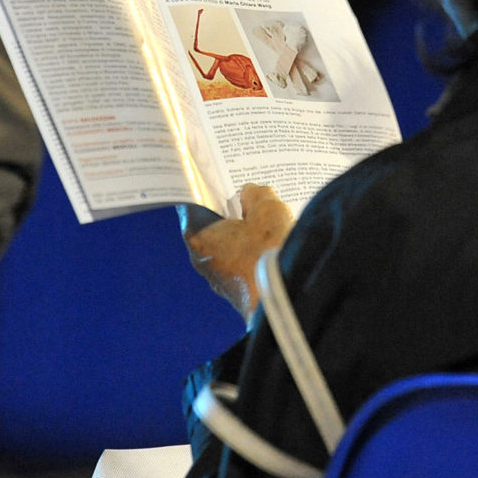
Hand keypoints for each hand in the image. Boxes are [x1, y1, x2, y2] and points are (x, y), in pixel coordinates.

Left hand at [180, 183, 293, 319]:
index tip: (216, 172)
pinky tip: (274, 243)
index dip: (205, 184)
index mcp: (198, 233)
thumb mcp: (268, 210)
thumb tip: (249, 194)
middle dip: (230, 207)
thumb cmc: (269, 255)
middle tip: (250, 192)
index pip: (192, 200)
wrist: (285, 305)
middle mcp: (201, 257)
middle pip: (211, 221)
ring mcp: (218, 276)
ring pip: (227, 242)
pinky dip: (252, 249)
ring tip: (268, 218)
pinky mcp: (236, 289)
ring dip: (244, 230)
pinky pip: (240, 260)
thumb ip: (256, 194)